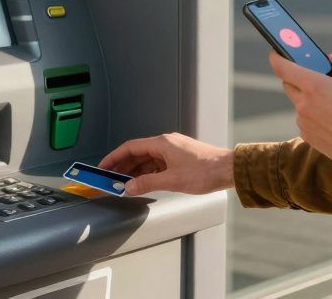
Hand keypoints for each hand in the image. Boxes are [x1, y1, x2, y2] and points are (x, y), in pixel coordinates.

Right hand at [99, 132, 233, 196]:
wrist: (229, 170)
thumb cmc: (206, 171)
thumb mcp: (172, 180)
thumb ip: (147, 183)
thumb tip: (129, 187)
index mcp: (162, 143)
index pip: (130, 147)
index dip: (114, 157)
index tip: (103, 166)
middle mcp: (166, 144)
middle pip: (137, 153)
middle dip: (122, 166)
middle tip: (109, 178)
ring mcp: (173, 150)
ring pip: (147, 159)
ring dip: (135, 171)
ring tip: (124, 183)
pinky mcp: (180, 158)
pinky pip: (157, 164)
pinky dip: (148, 172)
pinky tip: (143, 182)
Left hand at [269, 49, 331, 165]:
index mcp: (313, 86)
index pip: (281, 67)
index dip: (276, 55)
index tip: (276, 50)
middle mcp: (303, 104)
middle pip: (289, 83)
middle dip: (299, 76)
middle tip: (317, 75)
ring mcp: (303, 122)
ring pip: (299, 103)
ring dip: (309, 98)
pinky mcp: (308, 136)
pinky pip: (305, 119)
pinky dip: (314, 115)